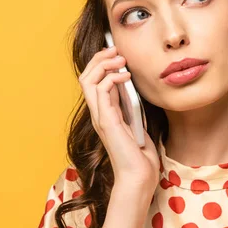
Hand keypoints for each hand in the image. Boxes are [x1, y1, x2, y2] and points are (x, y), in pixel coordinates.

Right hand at [78, 45, 159, 192]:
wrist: (139, 177)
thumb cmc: (141, 156)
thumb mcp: (139, 124)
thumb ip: (134, 107)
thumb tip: (136, 88)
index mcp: (106, 114)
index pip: (94, 82)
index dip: (101, 64)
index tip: (117, 53)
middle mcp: (99, 114)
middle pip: (86, 77)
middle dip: (99, 59)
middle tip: (116, 50)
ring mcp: (101, 118)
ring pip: (88, 81)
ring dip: (104, 65)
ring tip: (121, 59)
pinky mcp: (107, 122)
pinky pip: (101, 91)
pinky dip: (112, 78)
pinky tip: (127, 76)